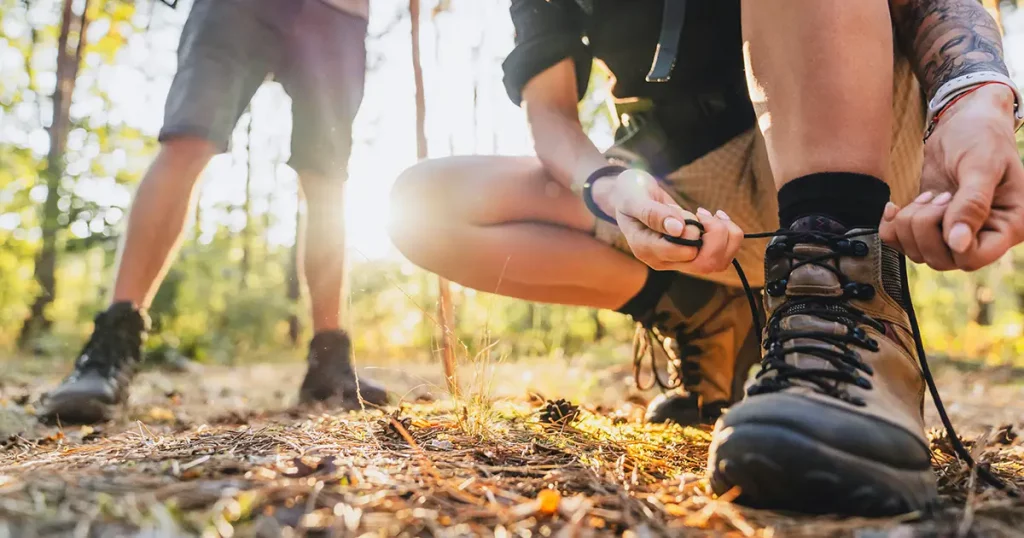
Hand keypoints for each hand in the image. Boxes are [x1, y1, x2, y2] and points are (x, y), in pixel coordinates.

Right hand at [604, 169, 742, 272]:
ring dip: (725, 236)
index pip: (685, 253)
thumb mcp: (635, 197)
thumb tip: (678, 229)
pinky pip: (720, 256)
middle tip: (704, 213)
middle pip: (705, 264)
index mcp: (646, 249)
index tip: (687, 211)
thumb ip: (653, 213)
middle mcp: (663, 260)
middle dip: (716, 235)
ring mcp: (677, 259)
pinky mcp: (690, 254)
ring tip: (712, 215)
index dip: (695, 232)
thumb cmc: (629, 193)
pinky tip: (717, 218)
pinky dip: (728, 236)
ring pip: (717, 263)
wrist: (631, 195)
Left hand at [880, 84, 1023, 270]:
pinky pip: (901, 243)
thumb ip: (972, 204)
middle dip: (925, 228)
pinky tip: (894, 206)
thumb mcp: (981, 166)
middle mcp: (983, 235)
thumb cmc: (983, 137)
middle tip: (936, 195)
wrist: (966, 122)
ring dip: (910, 225)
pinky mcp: (931, 225)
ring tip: (927, 195)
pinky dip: (891, 227)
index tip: (947, 203)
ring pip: (918, 254)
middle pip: (941, 260)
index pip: (973, 258)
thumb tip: (958, 244)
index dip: (950, 240)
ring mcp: (954, 233)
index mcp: (1008, 226)